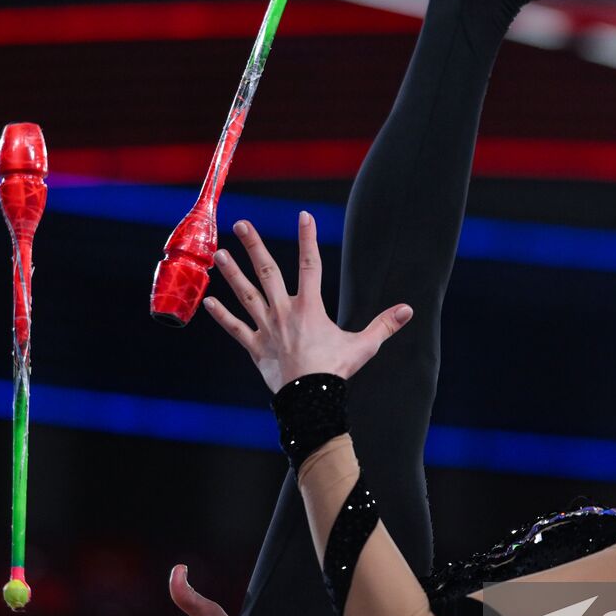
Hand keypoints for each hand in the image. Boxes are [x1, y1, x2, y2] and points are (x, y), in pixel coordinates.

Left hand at [204, 212, 413, 392]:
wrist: (310, 399)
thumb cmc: (336, 371)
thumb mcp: (364, 345)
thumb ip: (384, 325)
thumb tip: (409, 309)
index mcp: (310, 307)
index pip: (309, 264)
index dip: (307, 238)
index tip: (303, 216)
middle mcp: (285, 311)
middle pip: (267, 271)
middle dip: (254, 246)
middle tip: (242, 224)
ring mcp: (267, 328)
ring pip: (246, 295)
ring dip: (232, 273)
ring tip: (219, 254)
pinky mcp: (255, 347)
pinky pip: (235, 328)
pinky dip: (222, 316)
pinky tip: (207, 302)